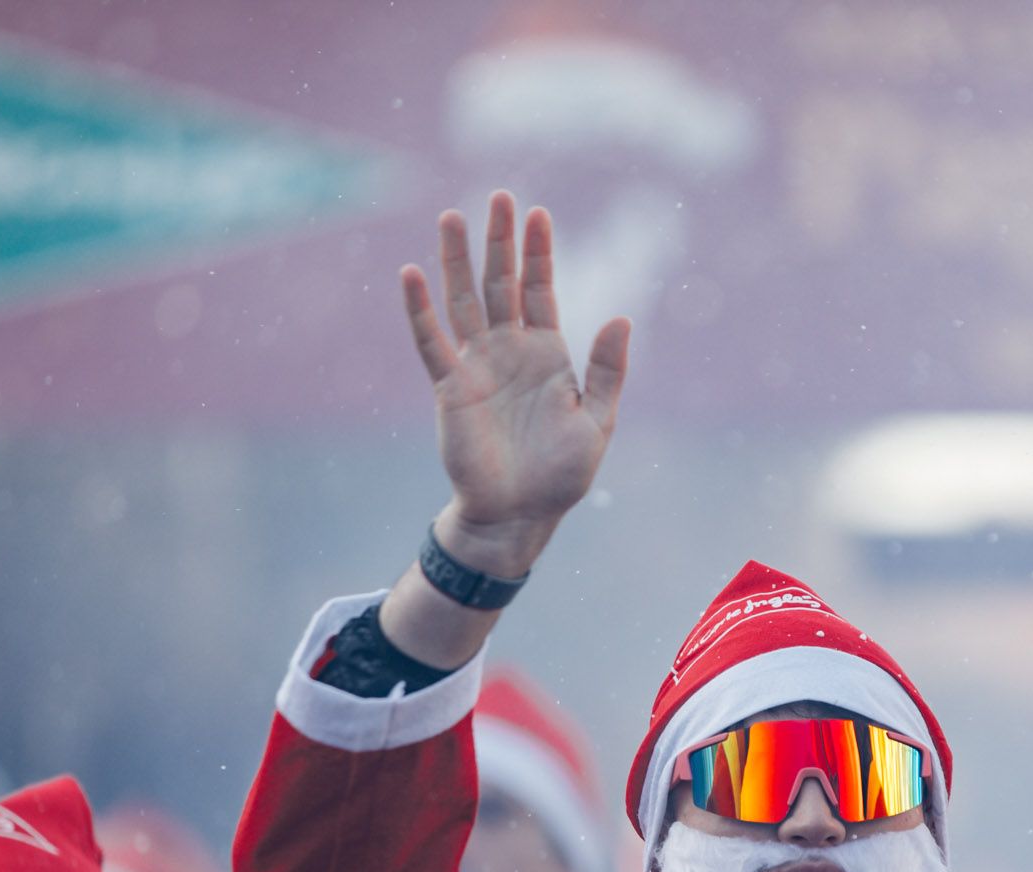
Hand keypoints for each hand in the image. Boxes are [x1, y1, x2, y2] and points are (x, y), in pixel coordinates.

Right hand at [401, 192, 630, 578]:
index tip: (538, 213)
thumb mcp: (597, 422)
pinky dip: (420, 310)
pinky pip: (432, 341)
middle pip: (502, 283)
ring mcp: (477, 365)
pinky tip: (411, 274)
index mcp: (548, 354)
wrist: (520, 515)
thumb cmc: (561, 475)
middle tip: (499, 196)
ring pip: (464, 300)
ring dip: (457, 260)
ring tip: (451, 216)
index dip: (539, 253)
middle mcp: (510, 350)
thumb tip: (621, 317)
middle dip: (501, 240)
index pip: (540, 290)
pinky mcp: (451, 387)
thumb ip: (607, 370)